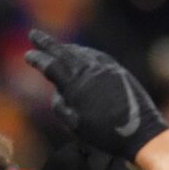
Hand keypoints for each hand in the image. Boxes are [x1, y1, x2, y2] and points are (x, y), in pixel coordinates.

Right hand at [24, 29, 168, 160]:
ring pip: (82, 53)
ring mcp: (106, 69)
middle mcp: (89, 72)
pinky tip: (83, 54)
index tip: (28, 55)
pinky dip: (86, 53)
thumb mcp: (74, 124)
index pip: (51, 66)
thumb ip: (60, 105)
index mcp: (75, 85)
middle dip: (47, 43)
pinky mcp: (118, 71)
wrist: (141, 134)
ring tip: (58, 47)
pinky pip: (97, 56)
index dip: (38, 59)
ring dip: (67, 49)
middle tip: (35, 35)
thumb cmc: (104, 134)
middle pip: (64, 52)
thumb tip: (58, 90)